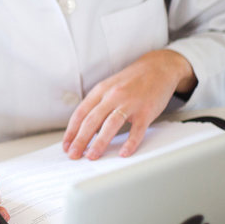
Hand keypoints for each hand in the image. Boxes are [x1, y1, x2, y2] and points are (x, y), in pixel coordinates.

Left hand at [63, 49, 196, 159]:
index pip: (80, 113)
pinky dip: (130, 142)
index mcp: (101, 90)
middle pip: (92, 120)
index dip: (71, 131)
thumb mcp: (109, 86)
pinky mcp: (146, 111)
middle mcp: (113, 96)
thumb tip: (84, 127)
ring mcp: (130, 103)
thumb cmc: (132, 80)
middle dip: (80, 140)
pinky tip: (123, 153)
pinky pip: (137, 129)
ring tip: (92, 156)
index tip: (66, 145)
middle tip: (73, 155)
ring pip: (111, 124)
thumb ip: (97, 104)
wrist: (159, 67)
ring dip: (99, 142)